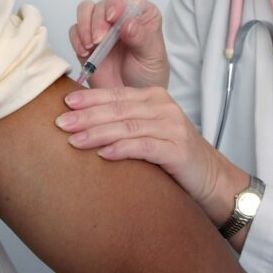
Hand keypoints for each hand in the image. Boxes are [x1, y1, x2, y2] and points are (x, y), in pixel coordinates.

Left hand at [55, 86, 232, 219]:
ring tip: (75, 141)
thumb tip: (81, 122)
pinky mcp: (177, 149)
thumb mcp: (147, 131)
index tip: (65, 104)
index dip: (89, 98)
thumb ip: (123, 122)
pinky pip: (144, 147)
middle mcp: (163, 107)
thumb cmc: (172, 155)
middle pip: (118, 109)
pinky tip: (104, 154)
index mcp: (154, 97)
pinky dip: (122, 149)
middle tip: (61, 123)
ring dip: (98, 133)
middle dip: (87, 116)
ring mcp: (172, 127)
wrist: (210, 178)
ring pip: (127, 126)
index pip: (115, 95)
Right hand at [69, 0, 167, 88]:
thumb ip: (141, 39)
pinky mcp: (86, 40)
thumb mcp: (152, 57)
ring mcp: (101, 28)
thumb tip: (128, 23)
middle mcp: (120, 17)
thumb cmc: (148, 76)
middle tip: (99, 40)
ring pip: (86, 11)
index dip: (117, 3)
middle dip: (98, 20)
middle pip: (103, 4)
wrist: (130, 101)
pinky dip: (76, 39)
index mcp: (142, 15)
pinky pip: (74, 30)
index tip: (112, 17)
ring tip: (90, 45)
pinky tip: (84, 52)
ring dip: (85, 25)